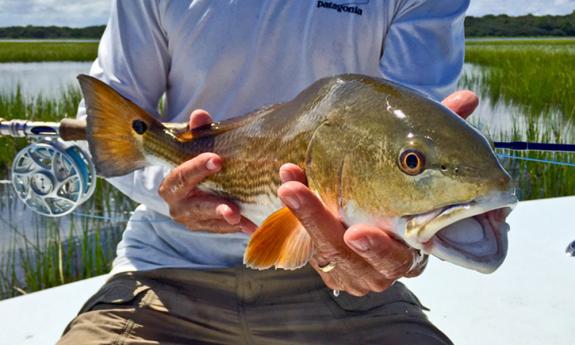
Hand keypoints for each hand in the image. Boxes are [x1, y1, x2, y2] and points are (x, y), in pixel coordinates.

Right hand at [158, 110, 256, 233]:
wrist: (195, 186)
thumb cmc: (197, 162)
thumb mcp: (196, 146)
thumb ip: (198, 132)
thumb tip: (200, 114)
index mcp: (172, 184)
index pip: (181, 176)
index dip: (197, 168)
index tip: (218, 160)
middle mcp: (178, 206)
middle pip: (195, 207)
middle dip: (214, 207)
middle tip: (232, 209)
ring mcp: (193, 222)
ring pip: (210, 223)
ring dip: (228, 223)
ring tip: (244, 221)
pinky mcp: (208, 230)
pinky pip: (223, 231)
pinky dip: (238, 228)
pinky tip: (253, 226)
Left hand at [277, 90, 478, 295]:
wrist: (375, 223)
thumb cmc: (407, 194)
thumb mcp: (421, 171)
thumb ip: (442, 139)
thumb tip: (469, 98)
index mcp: (411, 250)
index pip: (396, 258)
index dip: (376, 247)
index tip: (357, 232)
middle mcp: (381, 266)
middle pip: (349, 258)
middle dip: (324, 228)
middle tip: (302, 197)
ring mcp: (350, 267)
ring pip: (323, 251)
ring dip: (303, 216)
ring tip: (288, 184)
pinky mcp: (325, 263)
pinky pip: (301, 246)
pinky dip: (287, 218)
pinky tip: (280, 185)